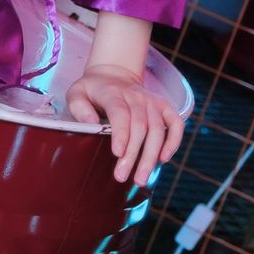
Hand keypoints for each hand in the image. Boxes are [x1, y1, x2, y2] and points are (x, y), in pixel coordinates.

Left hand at [66, 63, 184, 184]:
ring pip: (158, 129)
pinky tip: (163, 159)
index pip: (120, 113)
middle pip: (140, 125)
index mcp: (113, 93)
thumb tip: (91, 123)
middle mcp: (136, 96)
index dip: (121, 134)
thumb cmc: (92, 91)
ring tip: (140, 178)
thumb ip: (79, 108)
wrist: (113, 75)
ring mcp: (152, 101)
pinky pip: (176, 123)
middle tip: (122, 176)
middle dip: (133, 154)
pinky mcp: (164, 106)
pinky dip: (173, 141)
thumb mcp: (77, 93)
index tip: (118, 154)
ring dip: (151, 155)